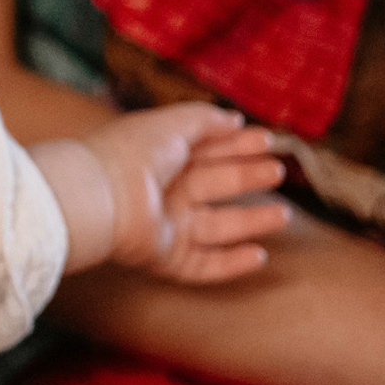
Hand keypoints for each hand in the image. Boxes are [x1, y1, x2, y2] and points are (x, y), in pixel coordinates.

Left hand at [74, 103, 289, 282]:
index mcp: (165, 157)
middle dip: (249, 178)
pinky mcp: (166, 257)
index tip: (268, 141)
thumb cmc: (133, 154)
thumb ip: (206, 120)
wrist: (100, 196)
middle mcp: (168, 191)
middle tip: (279, 172)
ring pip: (218, 227)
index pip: (209, 150)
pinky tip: (259, 256)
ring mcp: (168, 226)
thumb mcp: (173, 125)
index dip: (239, 145)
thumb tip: (235, 119)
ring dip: (251, 222)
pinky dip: (231, 264)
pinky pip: (204, 264)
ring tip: (283, 215)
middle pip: (217, 185)